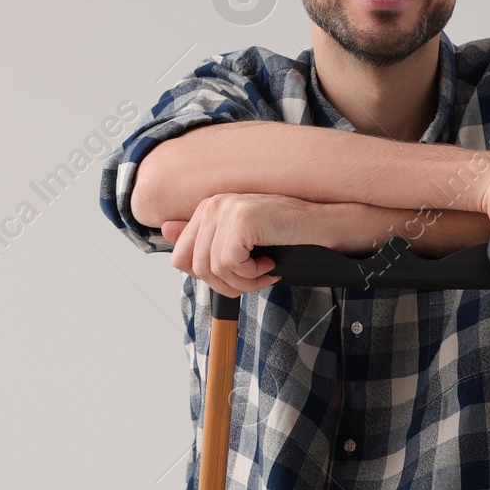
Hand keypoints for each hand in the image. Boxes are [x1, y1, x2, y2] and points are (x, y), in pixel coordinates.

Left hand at [160, 192, 317, 298]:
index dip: (208, 278)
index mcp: (208, 209)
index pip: (180, 258)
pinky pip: (230, 264)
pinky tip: (269, 265)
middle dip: (224, 284)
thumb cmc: (286, 238)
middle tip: (252, 280)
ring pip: (213, 269)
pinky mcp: (242, 219)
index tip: (237, 275)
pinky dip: (251, 275)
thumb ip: (204, 241)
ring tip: (264, 273)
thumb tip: (166, 231)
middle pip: (193, 266)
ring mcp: (226, 209)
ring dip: (242, 282)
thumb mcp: (241, 245)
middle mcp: (213, 205)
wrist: (323, 227)